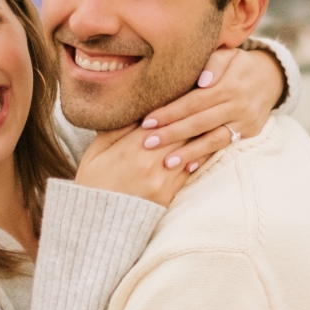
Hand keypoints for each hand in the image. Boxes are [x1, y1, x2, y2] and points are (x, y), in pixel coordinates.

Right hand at [74, 85, 234, 205]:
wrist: (96, 226)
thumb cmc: (93, 184)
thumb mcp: (96, 152)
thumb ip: (115, 128)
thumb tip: (134, 107)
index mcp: (131, 147)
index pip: (162, 117)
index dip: (177, 100)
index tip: (189, 83)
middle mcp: (151, 161)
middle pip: (181, 130)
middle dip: (195, 112)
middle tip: (211, 92)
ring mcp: (163, 180)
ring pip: (191, 149)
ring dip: (204, 132)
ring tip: (217, 114)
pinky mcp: (169, 195)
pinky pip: (191, 170)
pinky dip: (200, 154)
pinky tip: (209, 143)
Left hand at [135, 43, 282, 159]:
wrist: (271, 77)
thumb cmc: (238, 64)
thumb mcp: (228, 54)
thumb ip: (214, 63)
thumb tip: (203, 80)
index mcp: (229, 84)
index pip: (194, 101)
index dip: (170, 112)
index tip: (148, 122)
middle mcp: (238, 105)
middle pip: (199, 122)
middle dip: (172, 134)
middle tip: (148, 143)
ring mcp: (244, 122)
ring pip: (213, 140)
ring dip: (189, 152)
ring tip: (167, 162)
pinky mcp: (249, 133)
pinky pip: (224, 147)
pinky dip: (206, 157)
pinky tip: (189, 167)